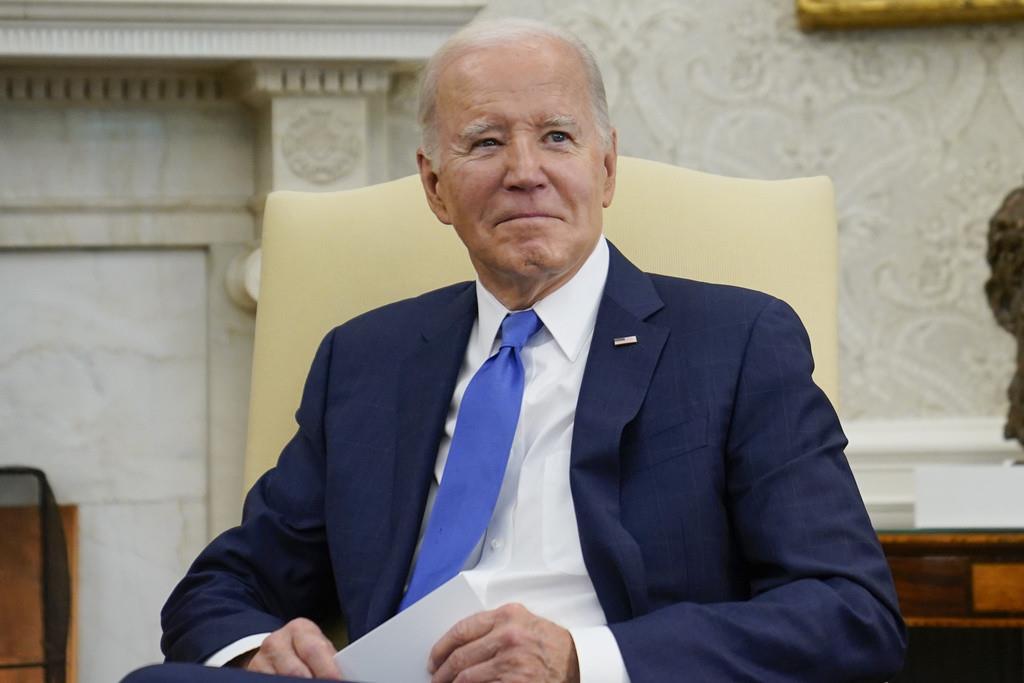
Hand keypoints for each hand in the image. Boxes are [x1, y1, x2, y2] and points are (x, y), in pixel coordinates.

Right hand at [242, 617, 341, 679]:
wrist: (276, 651)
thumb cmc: (305, 652)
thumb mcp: (318, 647)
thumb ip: (328, 659)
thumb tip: (345, 677)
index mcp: (299, 629)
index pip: (314, 650)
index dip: (328, 671)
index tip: (338, 681)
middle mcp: (276, 641)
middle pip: (295, 671)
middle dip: (314, 682)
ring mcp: (260, 659)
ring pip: (280, 680)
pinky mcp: (252, 673)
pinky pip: (269, 682)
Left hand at [429, 603, 579, 682]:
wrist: (577, 660)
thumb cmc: (549, 641)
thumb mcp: (521, 621)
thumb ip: (493, 626)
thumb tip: (458, 644)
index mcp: (506, 616)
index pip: (461, 630)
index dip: (441, 647)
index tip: (434, 658)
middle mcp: (508, 636)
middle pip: (460, 657)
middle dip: (442, 671)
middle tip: (435, 678)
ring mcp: (511, 662)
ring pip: (467, 678)